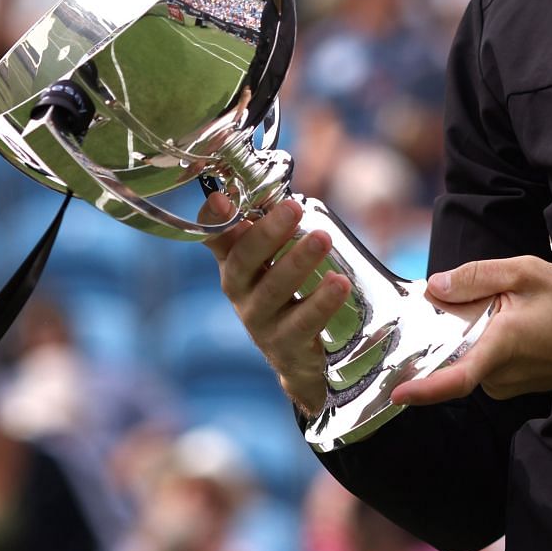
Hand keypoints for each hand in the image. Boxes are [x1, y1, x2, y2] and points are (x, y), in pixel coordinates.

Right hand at [200, 193, 352, 417]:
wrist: (297, 356)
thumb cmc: (286, 294)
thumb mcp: (273, 261)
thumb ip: (274, 229)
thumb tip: (288, 193)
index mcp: (235, 264)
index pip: (214, 239)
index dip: (212, 219)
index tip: (221, 198)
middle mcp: (240, 291)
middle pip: (243, 262)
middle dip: (267, 233)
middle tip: (293, 208)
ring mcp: (260, 321)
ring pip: (272, 291)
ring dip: (297, 262)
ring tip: (322, 238)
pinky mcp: (286, 345)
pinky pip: (302, 324)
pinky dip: (320, 303)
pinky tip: (339, 283)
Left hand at [389, 257, 551, 406]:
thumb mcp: (528, 274)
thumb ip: (478, 276)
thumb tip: (436, 286)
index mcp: (498, 349)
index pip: (451, 380)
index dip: (421, 390)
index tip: (395, 394)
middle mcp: (500, 375)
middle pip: (456, 352)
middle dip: (453, 325)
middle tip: (471, 294)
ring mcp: (510, 383)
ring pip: (474, 353)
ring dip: (477, 328)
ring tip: (510, 303)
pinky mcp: (520, 383)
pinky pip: (491, 359)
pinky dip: (492, 337)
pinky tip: (516, 317)